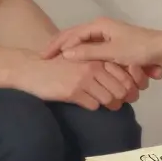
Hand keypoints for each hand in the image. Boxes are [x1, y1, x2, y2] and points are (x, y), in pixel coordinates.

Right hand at [8, 51, 136, 110]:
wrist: (32, 70)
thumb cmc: (58, 65)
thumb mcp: (81, 59)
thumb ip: (100, 66)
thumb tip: (123, 82)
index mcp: (97, 55)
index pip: (124, 74)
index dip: (128, 87)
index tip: (126, 93)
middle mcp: (93, 65)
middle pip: (121, 89)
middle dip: (121, 98)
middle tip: (117, 102)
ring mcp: (84, 78)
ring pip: (109, 99)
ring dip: (109, 104)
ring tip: (104, 104)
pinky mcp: (73, 91)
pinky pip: (93, 105)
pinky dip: (92, 105)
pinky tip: (86, 101)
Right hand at [41, 17, 161, 79]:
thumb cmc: (138, 48)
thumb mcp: (112, 52)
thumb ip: (89, 52)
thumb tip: (67, 53)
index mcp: (99, 26)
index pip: (71, 34)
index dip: (57, 44)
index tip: (44, 56)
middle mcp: (101, 28)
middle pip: (73, 36)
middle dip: (58, 44)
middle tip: (42, 56)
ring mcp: (106, 36)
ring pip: (81, 42)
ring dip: (68, 49)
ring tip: (52, 58)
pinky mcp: (111, 45)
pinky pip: (90, 49)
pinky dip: (79, 54)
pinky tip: (71, 63)